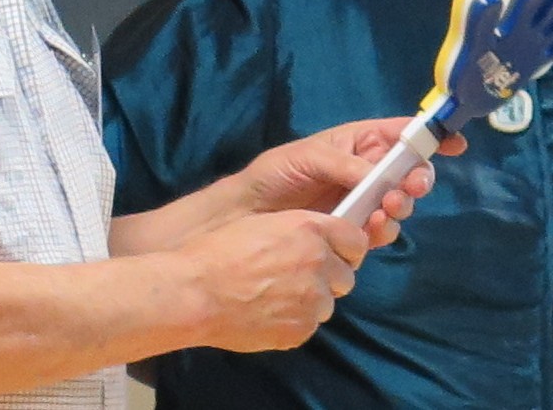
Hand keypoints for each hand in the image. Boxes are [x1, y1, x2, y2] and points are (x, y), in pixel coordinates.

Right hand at [180, 208, 365, 351]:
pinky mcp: (300, 330)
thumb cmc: (220, 250)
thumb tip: (318, 241)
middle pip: (346, 275)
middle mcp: (319, 264)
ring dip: (312, 298)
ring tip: (278, 294)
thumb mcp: (265, 222)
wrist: (196, 292)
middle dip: (329, 275)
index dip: (345, 247)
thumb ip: (301, 231)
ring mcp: (312, 301)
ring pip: (328, 302)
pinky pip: (309, 324)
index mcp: (311, 230)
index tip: (334, 251)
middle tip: (300, 274)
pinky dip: (295, 319)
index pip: (356, 240)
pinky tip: (268, 311)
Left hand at [238, 118, 465, 246]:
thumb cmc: (277, 172)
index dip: (427, 136)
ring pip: (398, 204)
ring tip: (388, 207)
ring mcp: (361, 202)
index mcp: (357, 142)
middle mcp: (365, 171)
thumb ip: (346, 164)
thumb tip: (378, 176)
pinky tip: (374, 228)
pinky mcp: (353, 231)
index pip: (400, 134)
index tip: (454, 142)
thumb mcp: (308, 156)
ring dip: (401, 206)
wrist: (248, 214)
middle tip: (413, 187)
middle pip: (407, 173)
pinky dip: (384, 230)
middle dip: (417, 179)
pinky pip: (380, 231)